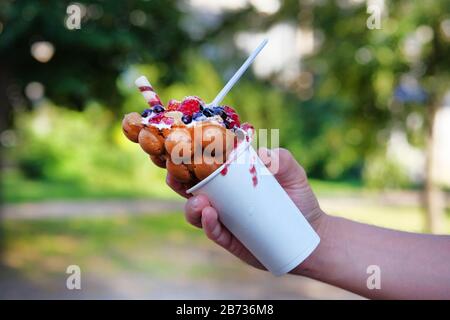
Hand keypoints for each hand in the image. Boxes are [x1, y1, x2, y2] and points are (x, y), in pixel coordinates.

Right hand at [166, 147, 326, 270]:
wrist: (309, 233)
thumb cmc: (298, 198)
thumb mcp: (292, 172)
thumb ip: (281, 158)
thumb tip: (261, 153)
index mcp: (230, 178)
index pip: (203, 166)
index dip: (187, 159)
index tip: (177, 149)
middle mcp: (222, 197)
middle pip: (191, 189)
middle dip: (177, 182)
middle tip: (174, 176)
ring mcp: (224, 218)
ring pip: (196, 212)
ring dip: (192, 206)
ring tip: (201, 202)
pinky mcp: (229, 238)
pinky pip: (212, 231)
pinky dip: (207, 224)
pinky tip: (210, 215)